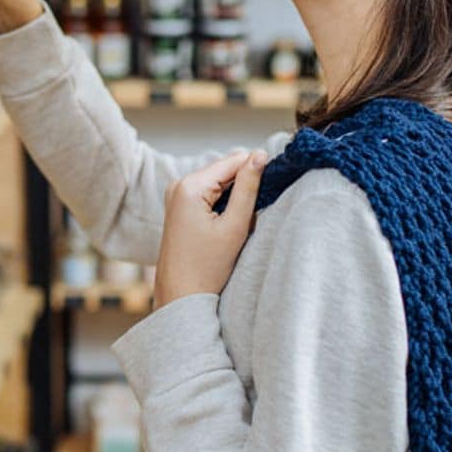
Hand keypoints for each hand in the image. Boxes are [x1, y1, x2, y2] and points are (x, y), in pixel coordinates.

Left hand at [153, 150, 268, 307]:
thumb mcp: (234, 226)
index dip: (258, 168)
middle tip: (258, 210)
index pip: (234, 160)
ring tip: (243, 220)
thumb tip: (260, 155)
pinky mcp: (178, 206)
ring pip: (219, 181)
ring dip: (236, 194)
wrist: (179, 296)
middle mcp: (179, 184)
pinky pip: (208, 193)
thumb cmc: (206, 268)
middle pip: (225, 170)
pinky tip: (229, 223)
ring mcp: (176, 195)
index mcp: (190, 186)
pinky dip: (224, 202)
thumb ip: (248, 187)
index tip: (275, 185)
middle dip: (245, 183)